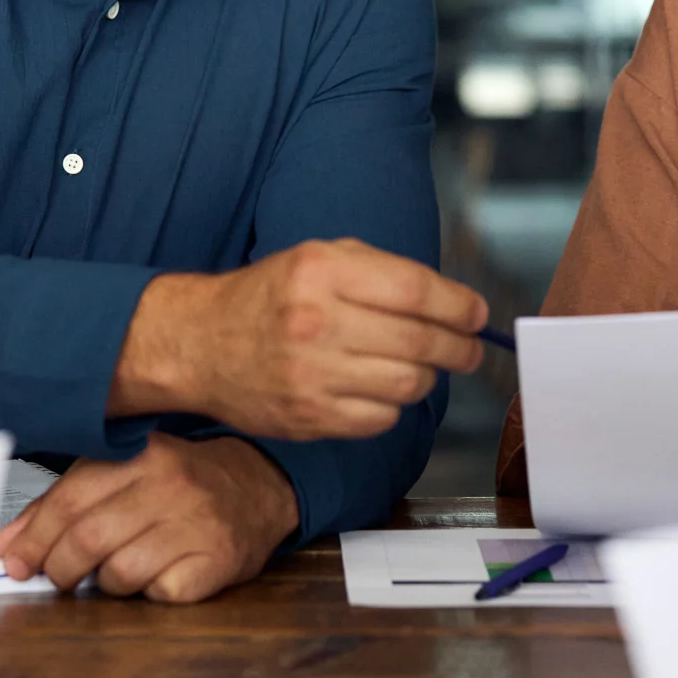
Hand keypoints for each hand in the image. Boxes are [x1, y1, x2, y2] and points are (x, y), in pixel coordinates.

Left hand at [0, 432, 298, 602]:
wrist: (260, 485)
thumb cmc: (183, 482)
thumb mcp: (123, 476)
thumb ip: (63, 505)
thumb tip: (9, 545)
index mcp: (139, 455)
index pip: (69, 500)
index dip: (34, 538)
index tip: (15, 562)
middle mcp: (169, 485)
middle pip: (88, 539)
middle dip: (60, 569)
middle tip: (57, 577)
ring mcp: (196, 524)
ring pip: (119, 573)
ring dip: (105, 584)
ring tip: (115, 572)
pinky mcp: (216, 561)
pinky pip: (159, 593)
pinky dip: (147, 594)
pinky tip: (156, 576)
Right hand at [110, 238, 487, 441]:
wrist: (200, 344)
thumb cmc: (270, 297)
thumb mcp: (317, 258)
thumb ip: (382, 272)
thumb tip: (454, 303)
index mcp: (321, 272)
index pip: (415, 291)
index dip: (458, 306)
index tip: (476, 314)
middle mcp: (316, 322)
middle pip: (419, 341)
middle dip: (458, 346)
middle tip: (469, 348)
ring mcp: (311, 375)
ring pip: (407, 384)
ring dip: (428, 377)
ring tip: (424, 366)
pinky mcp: (308, 418)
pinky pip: (380, 419)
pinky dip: (394, 406)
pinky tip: (383, 389)